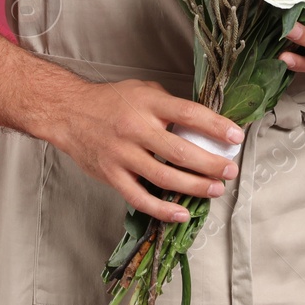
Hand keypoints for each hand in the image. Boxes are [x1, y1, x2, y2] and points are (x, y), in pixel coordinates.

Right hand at [51, 78, 243, 223]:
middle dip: (210, 164)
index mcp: (148, 103)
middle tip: (230, 170)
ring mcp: (122, 154)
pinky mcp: (111, 175)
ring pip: (164, 178)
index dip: (215, 126)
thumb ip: (170, 106)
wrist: (69, 112)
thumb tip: (204, 123)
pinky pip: (139, 198)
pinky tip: (182, 213)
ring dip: (194, 187)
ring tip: (215, 190)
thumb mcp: (143, 91)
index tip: (236, 136)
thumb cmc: (110, 101)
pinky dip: (162, 210)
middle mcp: (135, 128)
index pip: (188, 113)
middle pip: (180, 151)